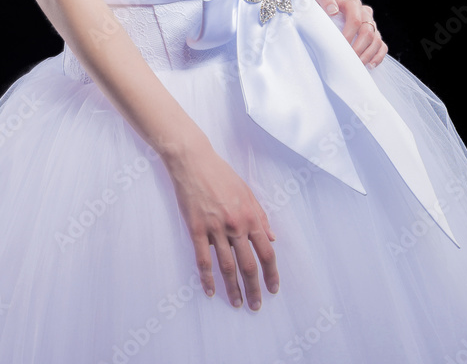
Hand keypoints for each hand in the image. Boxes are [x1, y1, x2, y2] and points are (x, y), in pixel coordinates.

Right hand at [165, 142, 279, 309]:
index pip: (266, 252)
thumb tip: (272, 238)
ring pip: (226, 266)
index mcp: (250, 216)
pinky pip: (203, 259)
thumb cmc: (221, 173)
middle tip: (256, 306)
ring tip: (237, 304)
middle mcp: (235, 225)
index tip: (273, 288)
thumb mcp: (247, 191)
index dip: (271, 273)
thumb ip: (260, 215)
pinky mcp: (196, 229)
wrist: (193, 160)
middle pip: (248, 265)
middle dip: (254, 288)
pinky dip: (207, 278)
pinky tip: (210, 291)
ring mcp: (215, 228)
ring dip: (233, 288)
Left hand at [313, 0, 387, 69]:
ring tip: (357, 64)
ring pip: (376, 40)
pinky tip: (369, 65)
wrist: (332, 7)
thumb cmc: (325, 7)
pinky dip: (378, 57)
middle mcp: (365, 13)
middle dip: (358, 47)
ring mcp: (372, 24)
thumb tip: (333, 11)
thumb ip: (326, 1)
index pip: (355, 20)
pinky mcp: (376, 34)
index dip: (349, 34)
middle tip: (348, 58)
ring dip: (368, 54)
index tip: (340, 46)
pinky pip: (382, 46)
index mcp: (353, 4)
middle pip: (368, 32)